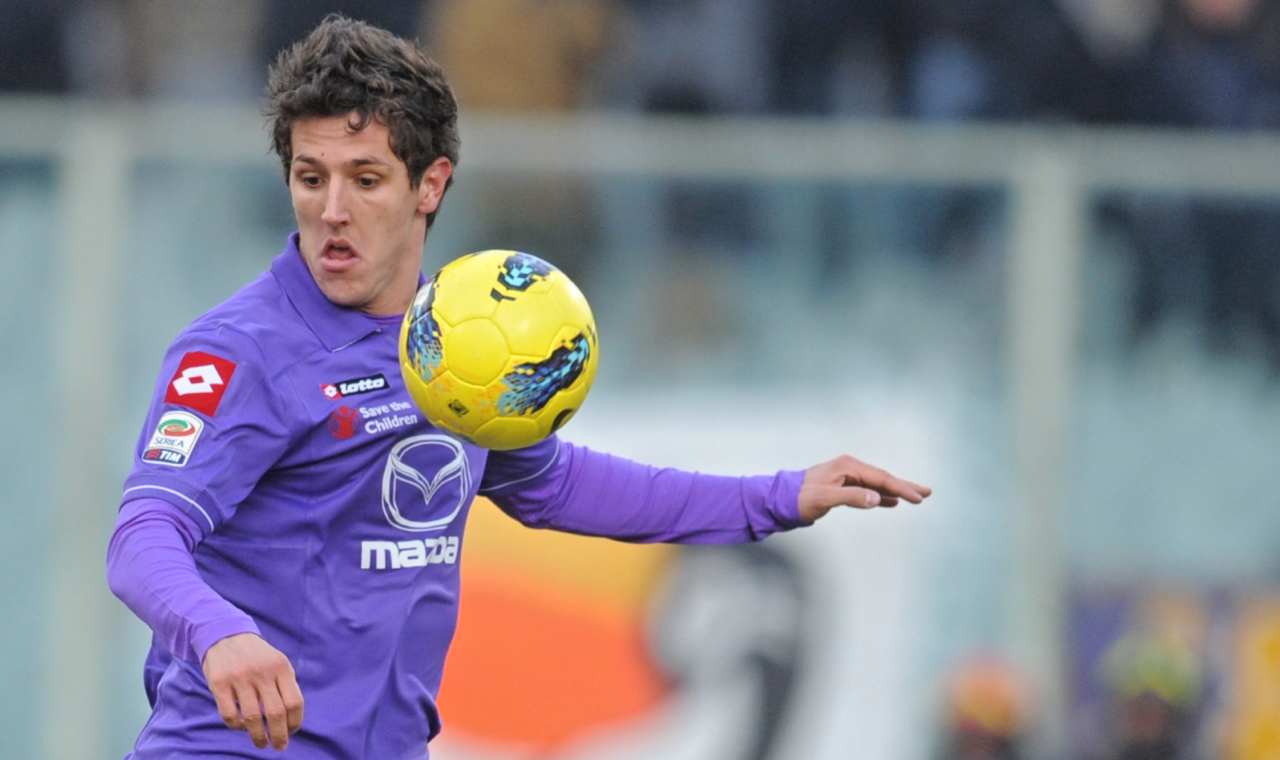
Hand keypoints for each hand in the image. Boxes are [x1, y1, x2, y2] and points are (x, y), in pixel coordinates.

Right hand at [202, 633, 303, 750]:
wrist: (226, 634)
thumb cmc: (257, 656)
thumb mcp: (277, 662)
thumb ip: (285, 686)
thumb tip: (291, 720)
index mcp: (281, 667)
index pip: (294, 702)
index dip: (295, 722)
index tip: (292, 732)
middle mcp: (262, 672)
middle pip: (275, 713)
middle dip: (279, 735)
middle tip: (279, 746)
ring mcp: (240, 677)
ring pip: (252, 717)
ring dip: (258, 736)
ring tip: (261, 743)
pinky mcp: (219, 683)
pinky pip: (230, 714)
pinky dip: (237, 726)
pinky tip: (241, 727)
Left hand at [797, 454, 931, 522]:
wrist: (780, 500)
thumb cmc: (799, 498)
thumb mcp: (825, 498)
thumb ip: (851, 497)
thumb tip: (877, 498)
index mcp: (847, 467)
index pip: (881, 478)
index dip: (901, 488)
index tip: (919, 497)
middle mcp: (849, 468)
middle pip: (883, 478)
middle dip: (905, 486)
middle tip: (927, 493)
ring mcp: (846, 476)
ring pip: (877, 484)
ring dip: (895, 491)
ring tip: (915, 496)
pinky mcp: (842, 486)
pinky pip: (867, 490)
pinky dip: (881, 495)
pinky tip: (890, 501)